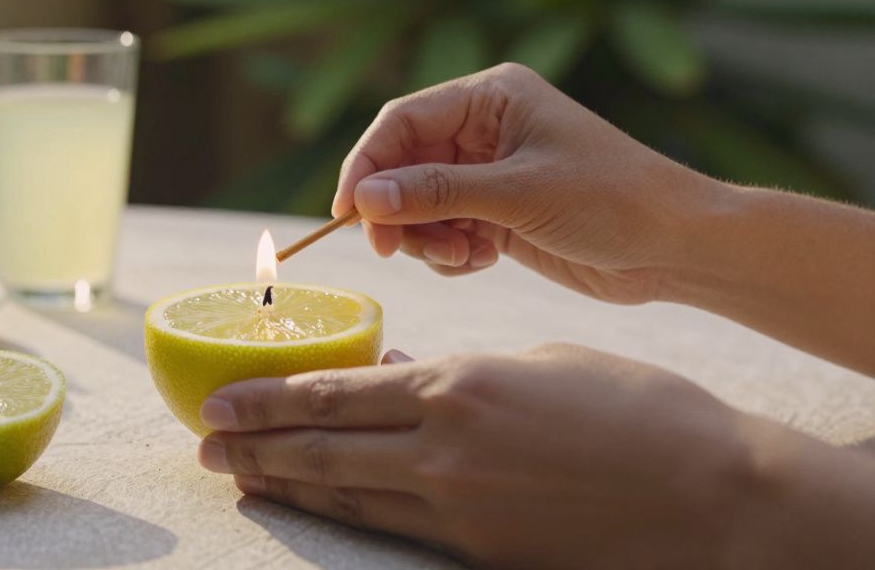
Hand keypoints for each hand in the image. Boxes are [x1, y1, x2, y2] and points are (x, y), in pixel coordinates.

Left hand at [197, 346, 874, 568]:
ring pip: (346, 494)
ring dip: (285, 483)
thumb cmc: (634, 409)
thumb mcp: (537, 366)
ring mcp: (457, 509)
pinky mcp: (480, 552)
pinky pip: (392, 527)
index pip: (335, 394)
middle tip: (203, 445)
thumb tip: (402, 374)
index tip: (219, 402)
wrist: (712, 496)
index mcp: (455, 386)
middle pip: (322, 448)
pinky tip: (319, 505)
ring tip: (236, 478)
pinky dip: (346, 513)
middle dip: (255, 447)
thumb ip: (457, 373)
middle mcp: (441, 449)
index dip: (268, 401)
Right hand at [332, 63, 718, 303]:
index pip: (401, 121)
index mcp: (491, 97)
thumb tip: (363, 198)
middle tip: (395, 249)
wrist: (678, 248)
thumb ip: (435, 193)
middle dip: (396, 210)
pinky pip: (444, 231)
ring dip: (425, 237)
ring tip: (460, 256)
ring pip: (419, 204)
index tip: (345, 212)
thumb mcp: (518, 194)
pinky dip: (450, 253)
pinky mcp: (498, 215)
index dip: (366, 164)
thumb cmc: (613, 200)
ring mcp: (490, 174)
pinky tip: (481, 262)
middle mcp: (485, 129)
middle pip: (402, 166)